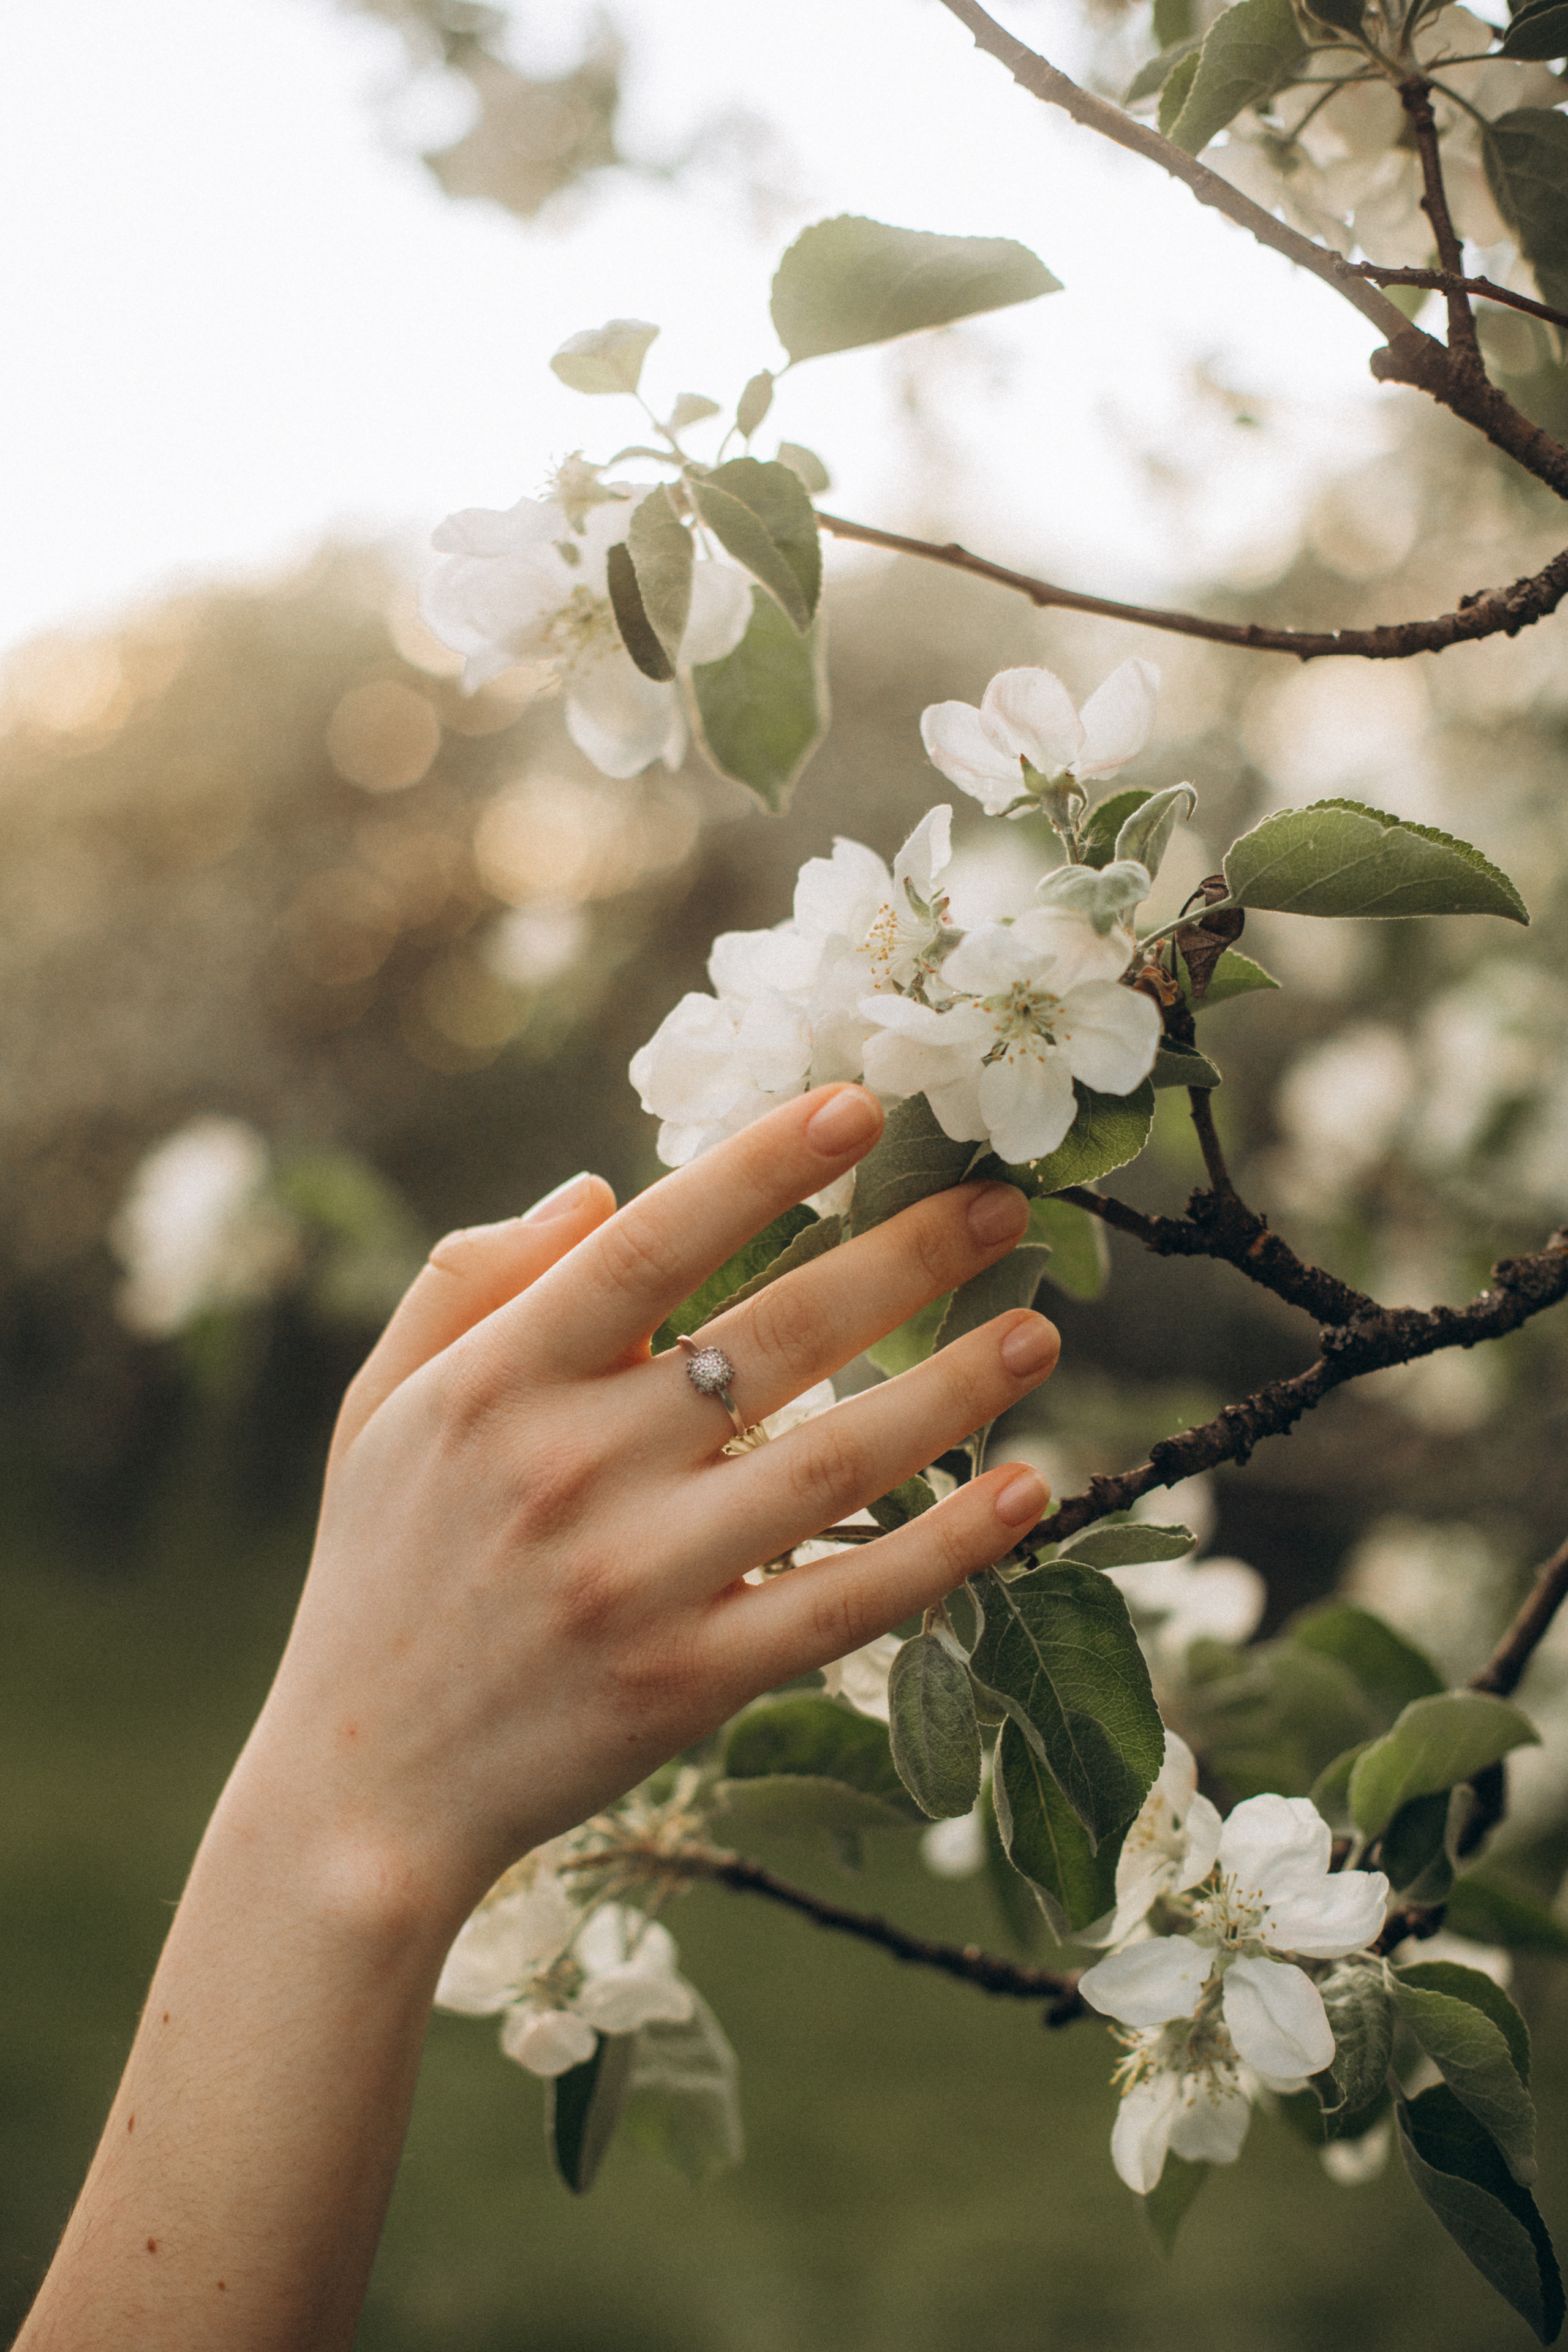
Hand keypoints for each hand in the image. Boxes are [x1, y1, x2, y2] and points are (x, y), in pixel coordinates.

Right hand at [237, 1083, 1058, 1937]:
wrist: (366, 1786)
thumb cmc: (383, 1569)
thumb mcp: (382, 1404)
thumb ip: (472, 1279)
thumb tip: (598, 1185)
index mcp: (498, 1383)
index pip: (650, 1248)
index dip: (761, 1167)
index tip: (860, 1105)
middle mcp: (572, 1469)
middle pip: (773, 1337)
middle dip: (903, 1257)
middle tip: (1004, 1202)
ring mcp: (639, 1582)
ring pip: (833, 1465)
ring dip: (952, 1390)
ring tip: (1040, 1330)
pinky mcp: (692, 1681)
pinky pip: (843, 1602)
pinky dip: (943, 1549)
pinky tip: (1025, 1492)